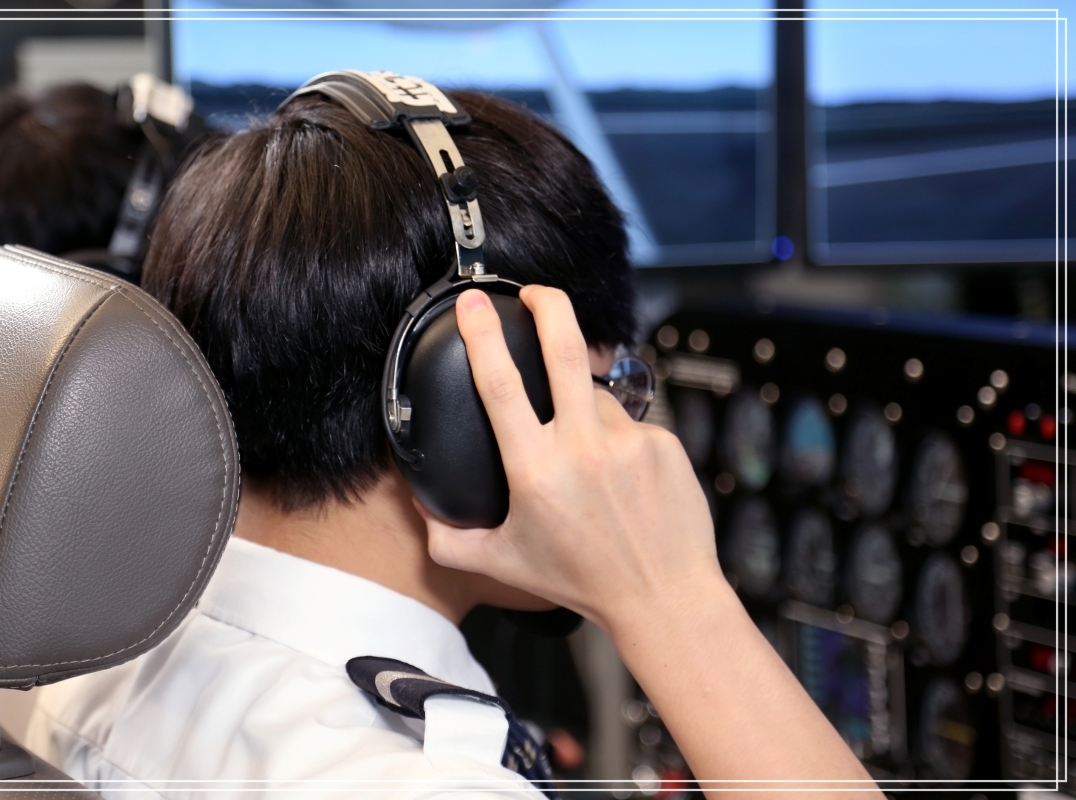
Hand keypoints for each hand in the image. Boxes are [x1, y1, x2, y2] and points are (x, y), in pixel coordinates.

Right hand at [421, 286, 722, 634]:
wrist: (663, 596)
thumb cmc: (580, 580)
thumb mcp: (503, 564)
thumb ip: (449, 539)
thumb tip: (420, 510)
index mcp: (535, 469)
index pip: (500, 384)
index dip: (483, 334)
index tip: (472, 304)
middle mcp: (582, 446)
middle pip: (564, 347)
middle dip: (547, 304)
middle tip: (534, 292)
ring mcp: (627, 440)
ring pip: (596, 398)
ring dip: (585, 413)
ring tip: (589, 466)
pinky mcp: (663, 442)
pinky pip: (630, 422)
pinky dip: (617, 440)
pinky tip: (621, 481)